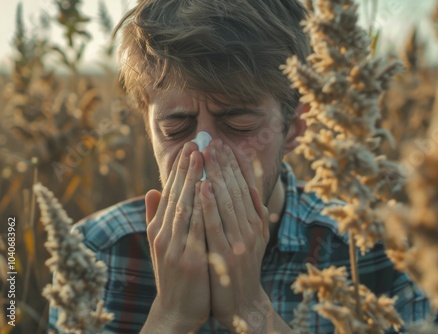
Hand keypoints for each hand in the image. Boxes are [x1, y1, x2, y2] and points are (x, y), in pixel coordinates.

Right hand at [143, 142, 209, 332]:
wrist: (176, 311)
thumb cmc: (173, 275)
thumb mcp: (161, 246)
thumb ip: (156, 218)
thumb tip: (153, 189)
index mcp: (159, 231)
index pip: (171, 194)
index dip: (179, 170)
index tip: (189, 148)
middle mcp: (164, 236)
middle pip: (177, 195)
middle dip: (186, 168)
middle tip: (195, 143)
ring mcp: (176, 248)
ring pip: (184, 206)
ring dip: (193, 180)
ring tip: (201, 156)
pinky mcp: (190, 261)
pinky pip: (196, 228)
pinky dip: (200, 206)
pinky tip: (206, 188)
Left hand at [200, 139, 269, 330]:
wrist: (243, 304)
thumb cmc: (243, 268)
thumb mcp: (255, 239)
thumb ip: (254, 212)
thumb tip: (251, 184)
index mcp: (256, 222)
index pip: (245, 188)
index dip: (235, 165)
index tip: (225, 145)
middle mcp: (251, 228)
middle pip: (236, 189)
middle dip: (224, 163)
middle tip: (213, 140)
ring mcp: (240, 241)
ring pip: (227, 202)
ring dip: (216, 176)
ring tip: (207, 154)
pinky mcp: (226, 255)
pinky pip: (216, 225)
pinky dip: (209, 205)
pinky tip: (202, 186)